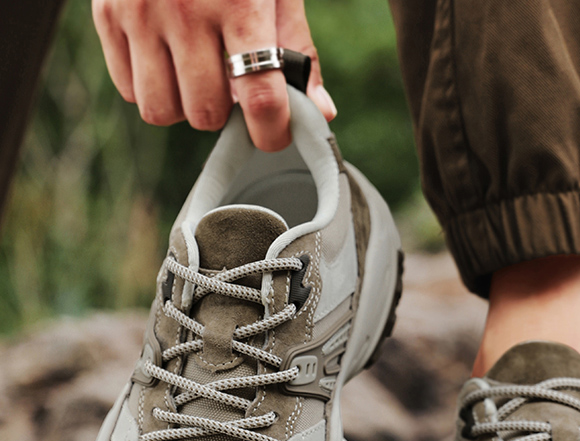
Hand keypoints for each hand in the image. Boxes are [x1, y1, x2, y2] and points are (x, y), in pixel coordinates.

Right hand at [92, 0, 335, 150]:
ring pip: (161, 111)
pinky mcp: (107, 13)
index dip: (272, 132)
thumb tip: (320, 112)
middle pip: (205, 113)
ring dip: (184, 105)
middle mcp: (185, 10)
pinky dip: (151, 87)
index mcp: (240, 3)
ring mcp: (140, 12)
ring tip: (194, 73)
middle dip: (223, 112)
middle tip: (228, 84)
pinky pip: (128, 90)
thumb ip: (298, 48)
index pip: (259, 97)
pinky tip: (166, 59)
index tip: (275, 136)